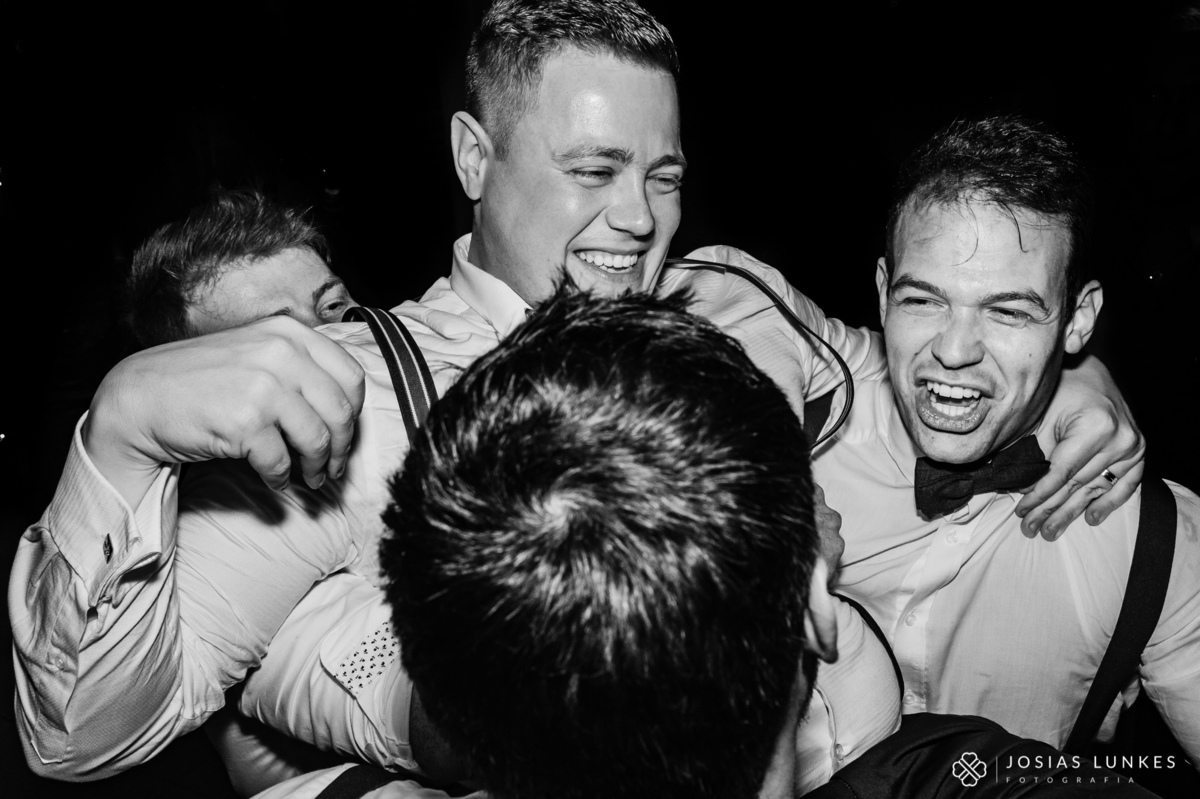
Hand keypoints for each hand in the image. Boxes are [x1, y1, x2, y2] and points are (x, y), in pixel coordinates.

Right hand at [84, 316, 365, 507]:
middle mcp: (280, 353)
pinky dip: (281, 478)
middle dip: (341, 447)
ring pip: (317, 438)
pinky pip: (281, 461)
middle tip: (332, 468)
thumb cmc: (201, 380)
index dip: (354, 414)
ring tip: (310, 480)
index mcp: (289, 333)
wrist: (140, 397)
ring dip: (316, 467)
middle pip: (340, 411)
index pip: (350, 376)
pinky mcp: (245, 421)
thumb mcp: (255, 352)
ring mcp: (263, 385)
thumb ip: (298, 366)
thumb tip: (344, 409)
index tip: (345, 435)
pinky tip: (274, 480)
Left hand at [1016, 355, 1143, 539]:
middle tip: (1031, 528)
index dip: (1039, 495)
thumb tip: (1021, 489)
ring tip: (1050, 531)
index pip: (1061, 473)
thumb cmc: (1059, 393)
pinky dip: (1109, 502)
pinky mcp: (1138, 450)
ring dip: (1072, 512)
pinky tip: (1091, 518)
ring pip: (1096, 488)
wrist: (1088, 373)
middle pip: (1077, 485)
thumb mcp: (1041, 417)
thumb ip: (1034, 453)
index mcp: (1095, 427)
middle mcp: (1119, 438)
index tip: (1022, 511)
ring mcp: (1132, 446)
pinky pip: (1126, 484)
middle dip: (1050, 509)